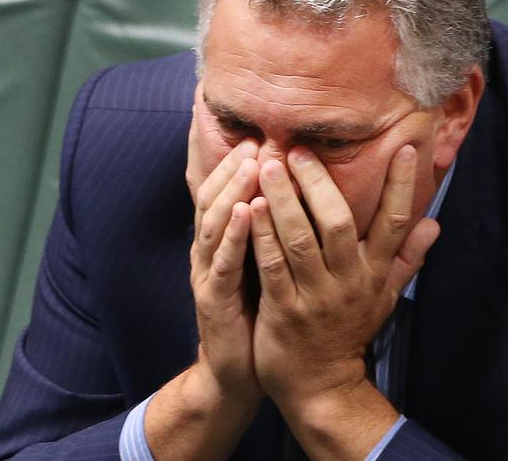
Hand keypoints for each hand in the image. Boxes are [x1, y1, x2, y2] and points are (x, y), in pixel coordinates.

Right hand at [186, 92, 261, 404]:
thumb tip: (299, 200)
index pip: (227, 195)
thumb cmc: (256, 312)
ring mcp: (208, 275)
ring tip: (250, 165)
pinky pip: (222, 265)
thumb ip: (273, 233)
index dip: (238, 165)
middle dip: (232, 170)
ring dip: (231, 193)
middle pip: (215, 201)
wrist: (237, 369)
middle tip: (255, 142)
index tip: (261, 138)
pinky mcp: (212, 301)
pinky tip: (244, 212)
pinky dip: (232, 236)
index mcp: (224, 244)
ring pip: (215, 226)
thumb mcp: (265, 267)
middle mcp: (211, 253)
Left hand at [250, 144, 439, 405]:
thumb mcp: (386, 297)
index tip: (404, 148)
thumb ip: (407, 258)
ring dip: (283, 201)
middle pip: (337, 224)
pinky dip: (260, 235)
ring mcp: (314, 297)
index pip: (394, 223)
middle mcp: (348, 282)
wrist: (321, 386)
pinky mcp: (282, 311)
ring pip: (299, 240)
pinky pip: (270, 267)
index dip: (402, 186)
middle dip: (318, 184)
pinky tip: (248, 206)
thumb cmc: (351, 331)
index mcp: (375, 274)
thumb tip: (434, 224)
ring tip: (267, 165)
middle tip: (299, 149)